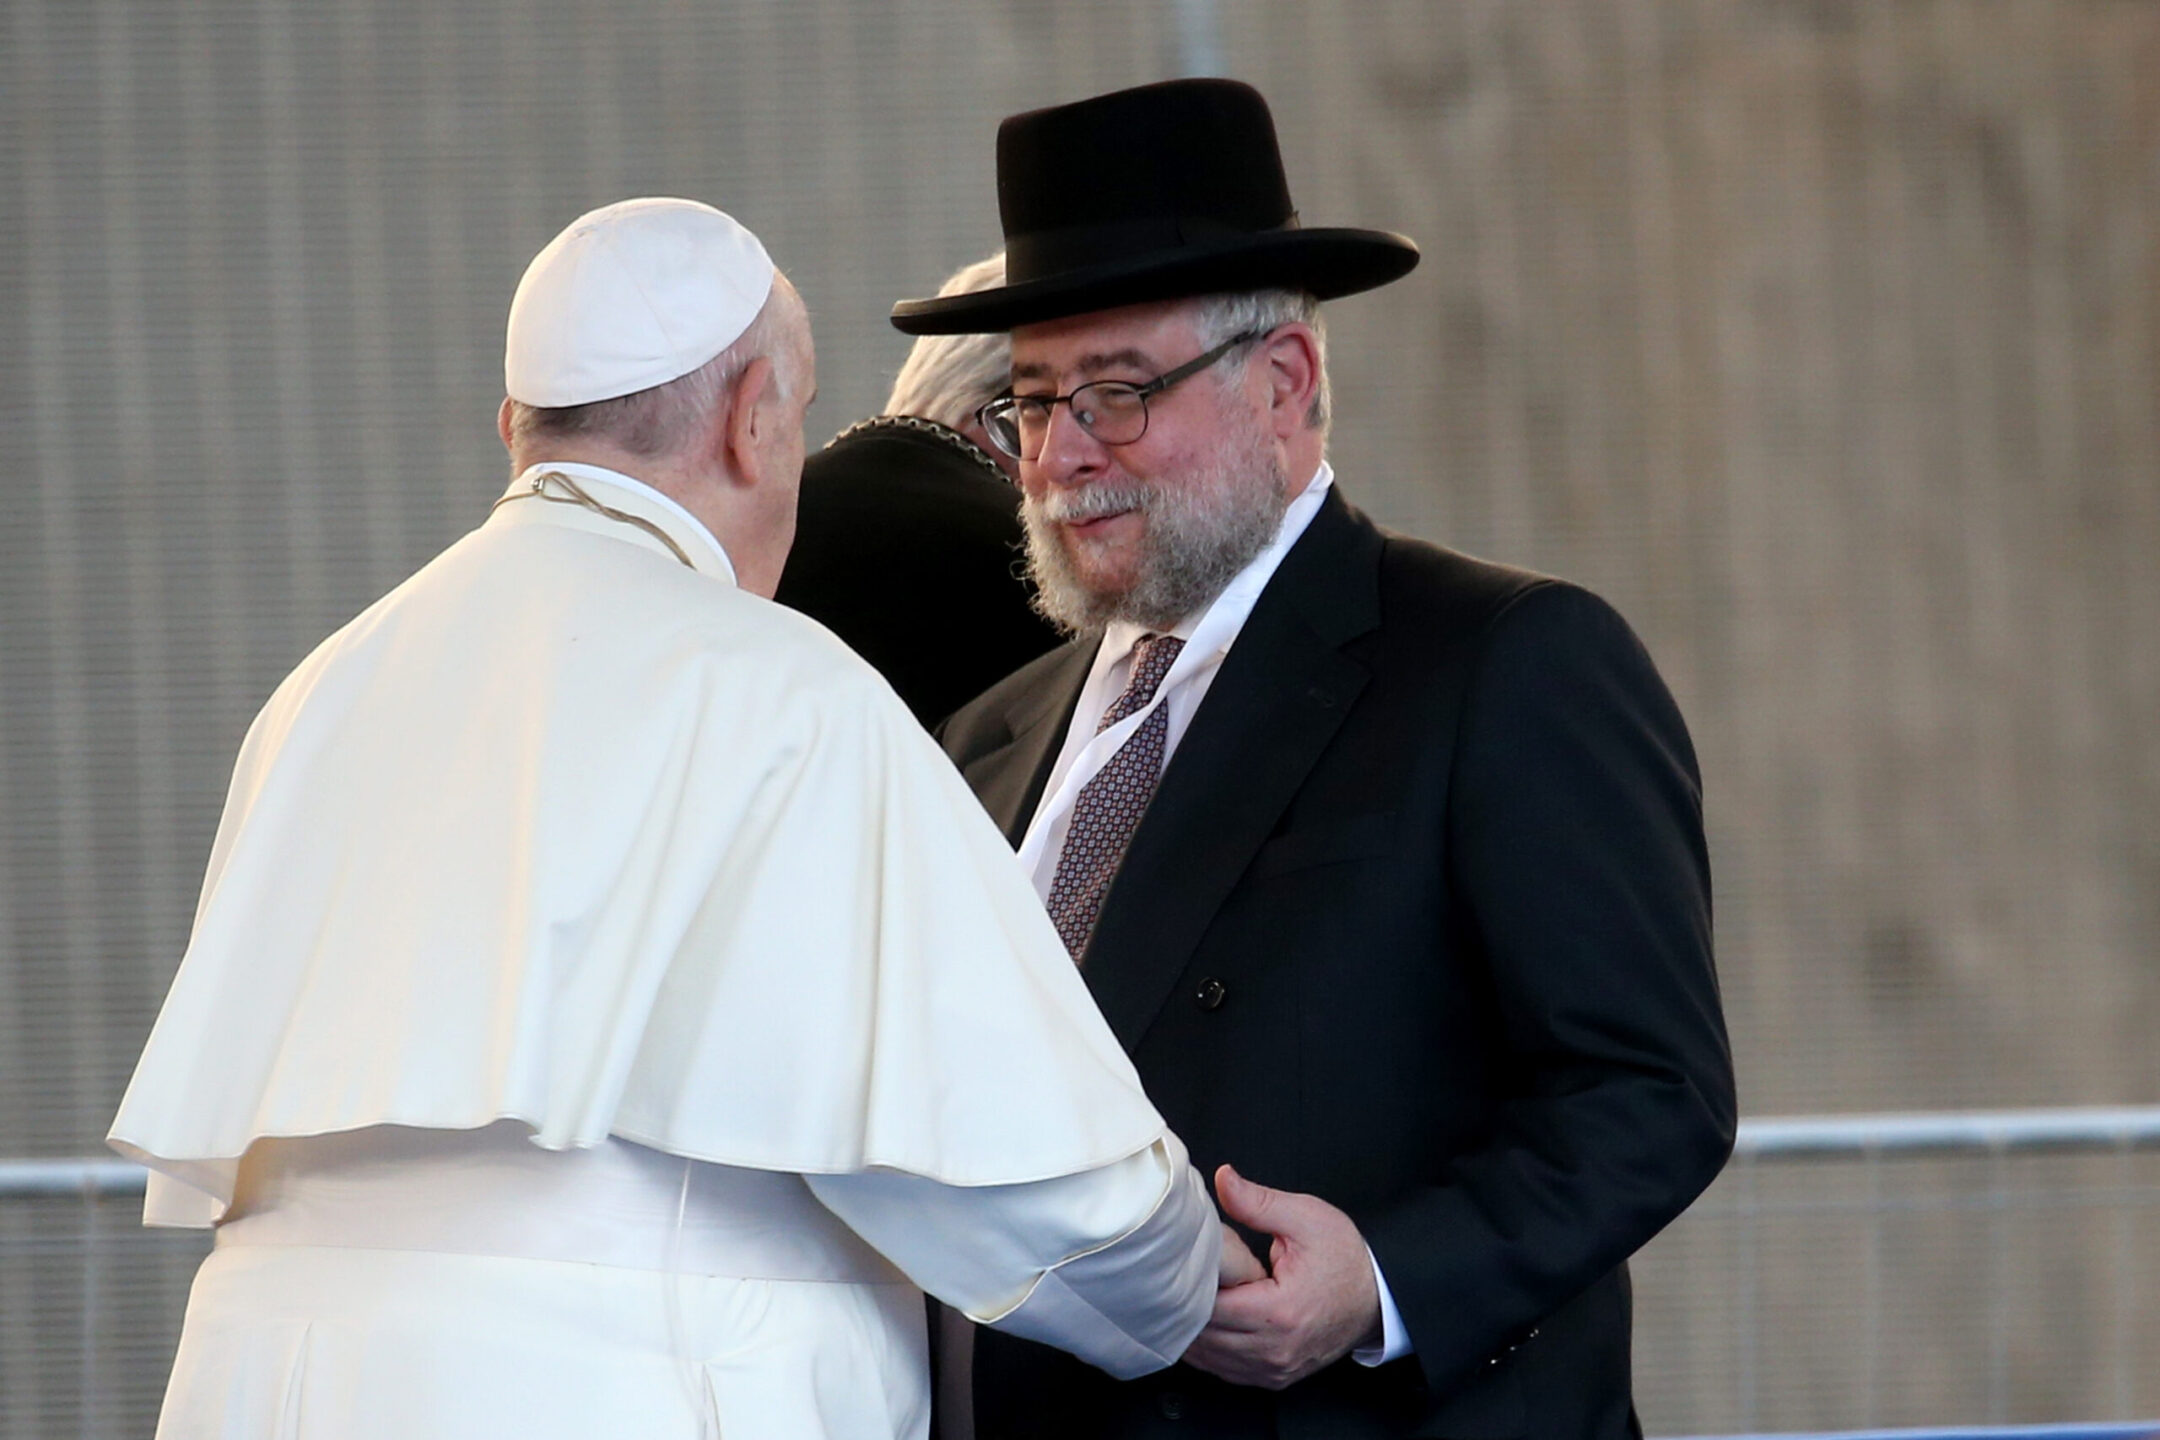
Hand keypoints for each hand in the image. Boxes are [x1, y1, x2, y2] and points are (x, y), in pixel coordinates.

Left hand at [1181, 1164, 1381, 1389]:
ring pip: (1210, 1359)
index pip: (1210, 1307)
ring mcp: (1276, 1369)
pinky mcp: (1276, 1377)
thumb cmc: (1345, 1258)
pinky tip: (1208, 1324)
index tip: (1187, 1262)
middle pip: (1204, 1336)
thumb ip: (1257, 1201)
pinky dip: (1211, 1350)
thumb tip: (1222, 1180)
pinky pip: (1227, 1371)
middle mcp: (1275, 1349)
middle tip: (1183, 1276)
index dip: (1191, 1283)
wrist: (1378, 1296)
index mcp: (1280, 1312)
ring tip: (1192, 1297)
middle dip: (1187, 1306)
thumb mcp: (1306, 1218)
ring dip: (1196, 1330)